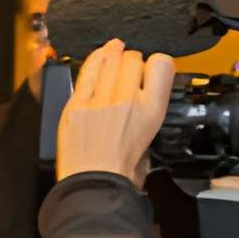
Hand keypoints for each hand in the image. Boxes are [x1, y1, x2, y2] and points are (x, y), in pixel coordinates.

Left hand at [54, 41, 174, 187]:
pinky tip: (100, 56)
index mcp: (152, 111)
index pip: (161, 64)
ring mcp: (100, 102)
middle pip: (133, 58)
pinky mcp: (77, 105)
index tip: (151, 67)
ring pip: (110, 60)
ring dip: (114, 54)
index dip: (157, 62)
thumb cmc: (122, 171)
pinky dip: (95, 60)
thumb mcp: (151, 139)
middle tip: (128, 69)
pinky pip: (87, 71)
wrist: (94, 186)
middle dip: (132, 60)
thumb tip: (142, 88)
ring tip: (114, 51)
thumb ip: (147, 109)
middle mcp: (128, 102)